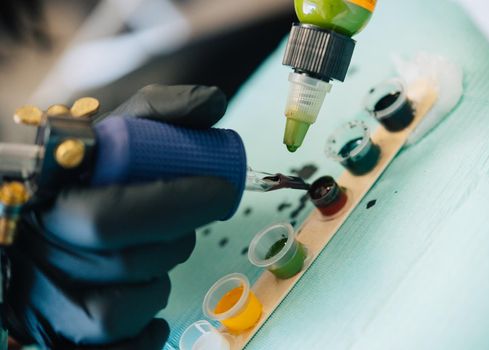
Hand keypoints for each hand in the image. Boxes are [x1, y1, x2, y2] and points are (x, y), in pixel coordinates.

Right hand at [5, 85, 239, 348]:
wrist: (39, 216)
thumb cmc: (85, 177)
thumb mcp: (114, 136)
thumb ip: (161, 115)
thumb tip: (214, 105)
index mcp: (49, 199)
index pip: (114, 215)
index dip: (179, 204)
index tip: (222, 191)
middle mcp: (38, 255)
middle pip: (126, 263)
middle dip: (175, 239)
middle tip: (189, 220)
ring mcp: (44, 302)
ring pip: (119, 312)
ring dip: (157, 283)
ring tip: (157, 255)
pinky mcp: (60, 336)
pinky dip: (145, 333)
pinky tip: (149, 307)